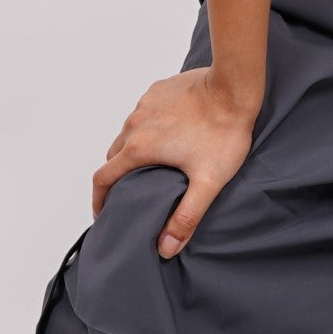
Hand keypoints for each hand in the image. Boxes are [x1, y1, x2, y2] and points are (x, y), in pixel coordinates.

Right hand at [91, 65, 258, 256]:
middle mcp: (134, 124)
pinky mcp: (158, 90)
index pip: (103, 178)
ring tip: (151, 165)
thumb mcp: (207, 182)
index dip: (98, 200)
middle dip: (116, 176)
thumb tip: (165, 247)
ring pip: (127, 133)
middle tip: (131, 192)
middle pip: (113, 156)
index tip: (103, 213)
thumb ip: (186, 217)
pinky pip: (143, 113)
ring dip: (132, 150)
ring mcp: (145, 104)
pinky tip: (167, 134)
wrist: (234, 86)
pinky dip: (146, 127)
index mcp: (139, 148)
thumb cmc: (223, 132)